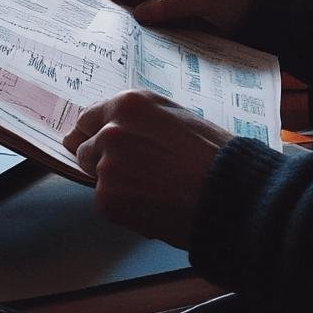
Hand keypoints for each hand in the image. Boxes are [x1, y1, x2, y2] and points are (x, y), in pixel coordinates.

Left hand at [63, 90, 234, 247]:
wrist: (227, 191)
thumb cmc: (211, 154)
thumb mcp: (174, 117)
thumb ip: (139, 121)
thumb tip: (112, 130)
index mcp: (128, 104)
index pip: (88, 118)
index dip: (92, 134)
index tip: (92, 144)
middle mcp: (111, 130)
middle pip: (85, 148)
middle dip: (102, 161)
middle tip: (133, 175)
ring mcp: (107, 164)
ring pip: (96, 177)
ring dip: (115, 185)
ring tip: (152, 190)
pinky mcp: (107, 197)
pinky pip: (106, 202)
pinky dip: (123, 208)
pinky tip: (152, 205)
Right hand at [102, 0, 251, 36]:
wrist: (258, 17)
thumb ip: (171, 6)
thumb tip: (139, 14)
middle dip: (130, 0)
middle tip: (109, 14)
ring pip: (150, 4)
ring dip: (138, 16)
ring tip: (119, 27)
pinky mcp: (180, 13)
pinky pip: (160, 18)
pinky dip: (150, 26)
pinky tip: (137, 34)